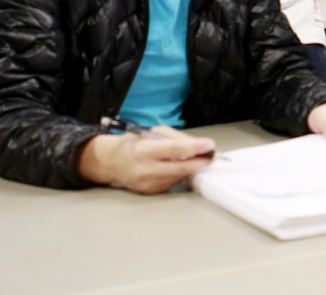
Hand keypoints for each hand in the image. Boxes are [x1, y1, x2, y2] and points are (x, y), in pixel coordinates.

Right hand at [78, 126, 215, 193]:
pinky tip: (175, 167)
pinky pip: (172, 182)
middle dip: (199, 163)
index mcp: (143, 150)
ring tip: (194, 158)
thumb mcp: (153, 133)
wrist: (113, 163)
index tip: (209, 145)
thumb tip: (197, 145)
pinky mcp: (151, 192)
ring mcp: (148, 184)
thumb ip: (175, 138)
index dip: (194, 148)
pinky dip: (178, 174)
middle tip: (211, 156)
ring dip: (190, 168)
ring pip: (178, 176)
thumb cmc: (136, 144)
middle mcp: (145, 169)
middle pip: (179, 168)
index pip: (173, 149)